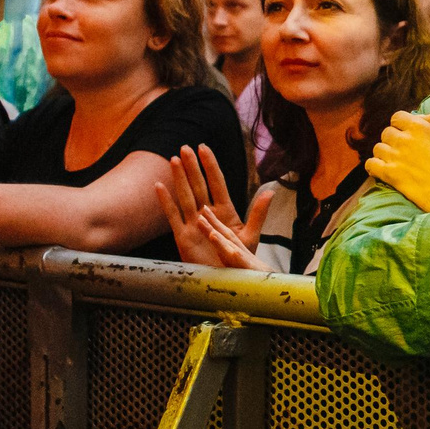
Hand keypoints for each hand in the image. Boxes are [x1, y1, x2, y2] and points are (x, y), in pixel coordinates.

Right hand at [156, 145, 263, 268]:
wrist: (227, 280)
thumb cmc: (239, 260)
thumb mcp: (250, 235)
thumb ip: (258, 213)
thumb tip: (270, 191)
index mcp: (224, 211)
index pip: (216, 183)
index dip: (210, 166)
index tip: (204, 148)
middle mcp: (207, 214)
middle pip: (198, 185)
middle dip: (192, 167)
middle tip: (184, 148)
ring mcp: (193, 224)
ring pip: (185, 196)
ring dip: (179, 178)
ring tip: (173, 160)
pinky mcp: (182, 237)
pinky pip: (172, 215)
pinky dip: (166, 201)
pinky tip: (159, 186)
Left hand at [364, 110, 429, 212]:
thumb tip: (423, 116)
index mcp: (419, 127)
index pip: (398, 116)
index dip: (402, 124)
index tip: (410, 133)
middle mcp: (403, 139)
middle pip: (387, 132)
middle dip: (394, 138)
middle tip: (406, 149)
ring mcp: (394, 157)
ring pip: (378, 148)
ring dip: (385, 152)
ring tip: (396, 160)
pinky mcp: (389, 175)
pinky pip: (371, 165)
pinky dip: (374, 166)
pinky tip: (383, 170)